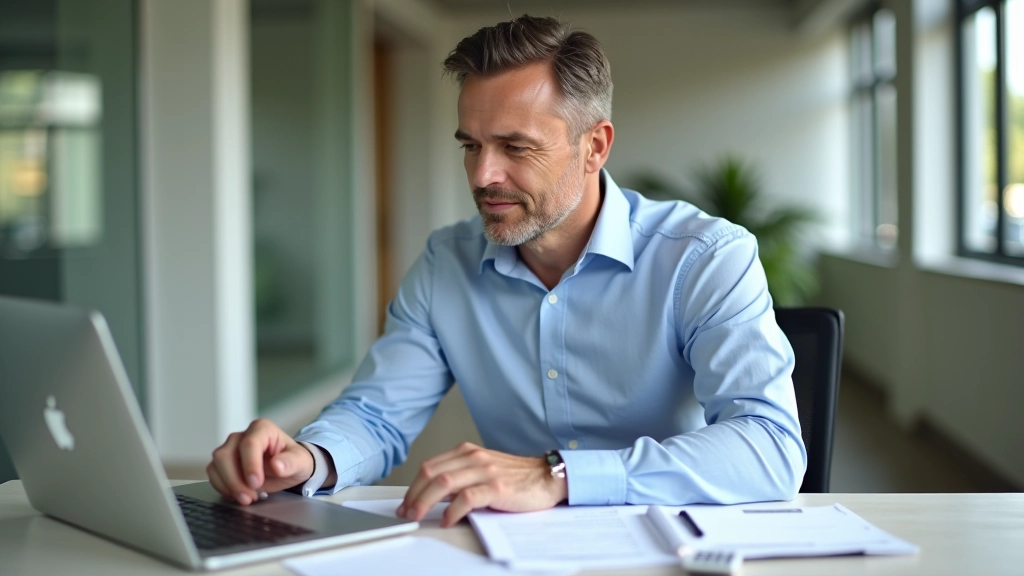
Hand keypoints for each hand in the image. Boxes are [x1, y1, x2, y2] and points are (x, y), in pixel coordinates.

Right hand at [206, 418, 319, 504]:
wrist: (287, 468)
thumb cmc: (293, 461)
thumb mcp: (300, 462)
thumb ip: (290, 463)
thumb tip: (276, 465)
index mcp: (262, 429)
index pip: (249, 443)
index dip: (250, 465)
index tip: (256, 483)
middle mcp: (242, 436)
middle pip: (226, 454)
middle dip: (235, 480)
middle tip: (250, 497)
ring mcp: (230, 448)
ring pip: (216, 465)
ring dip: (228, 485)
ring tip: (247, 498)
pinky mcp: (223, 462)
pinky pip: (213, 474)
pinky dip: (223, 487)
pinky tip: (237, 495)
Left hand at [397, 442, 567, 527]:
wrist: (547, 477)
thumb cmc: (516, 477)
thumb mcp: (483, 469)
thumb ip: (461, 477)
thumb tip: (434, 495)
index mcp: (467, 452)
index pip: (430, 466)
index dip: (413, 486)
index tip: (405, 502)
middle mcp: (473, 457)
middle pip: (431, 473)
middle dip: (414, 495)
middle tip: (407, 512)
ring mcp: (485, 471)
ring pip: (444, 483)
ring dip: (426, 502)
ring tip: (419, 516)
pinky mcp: (497, 487)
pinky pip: (466, 498)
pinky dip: (452, 511)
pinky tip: (447, 520)